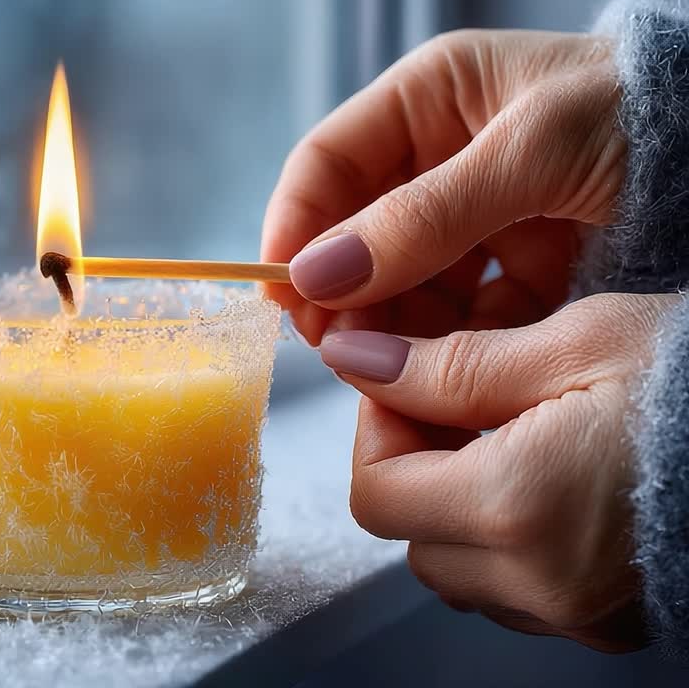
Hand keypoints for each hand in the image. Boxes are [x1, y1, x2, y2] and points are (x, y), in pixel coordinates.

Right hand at [261, 30, 623, 344]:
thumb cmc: (650, 121)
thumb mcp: (532, 155)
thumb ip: (424, 217)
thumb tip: (315, 275)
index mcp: (432, 99)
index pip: (327, 163)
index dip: (293, 226)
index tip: (280, 293)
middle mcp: (439, 157)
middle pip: (354, 231)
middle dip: (340, 289)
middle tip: (332, 348)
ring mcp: (475, 217)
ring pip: (398, 281)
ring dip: (387, 326)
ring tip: (385, 370)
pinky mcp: (512, 269)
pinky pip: (455, 314)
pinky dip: (442, 347)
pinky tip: (439, 374)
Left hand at [320, 292, 676, 650]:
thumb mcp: (575, 342)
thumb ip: (448, 365)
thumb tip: (355, 358)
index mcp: (516, 507)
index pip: (377, 490)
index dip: (378, 429)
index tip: (405, 380)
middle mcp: (538, 579)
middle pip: (408, 534)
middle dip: (411, 464)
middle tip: (456, 400)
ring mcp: (575, 611)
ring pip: (454, 566)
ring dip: (454, 503)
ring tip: (510, 435)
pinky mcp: (607, 620)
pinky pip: (512, 588)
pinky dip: (504, 538)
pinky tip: (548, 481)